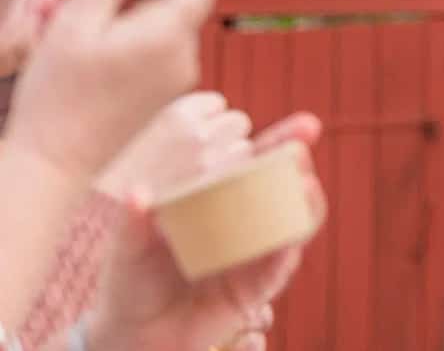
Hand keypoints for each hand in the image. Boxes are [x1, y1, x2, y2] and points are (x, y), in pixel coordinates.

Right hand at [7, 0, 215, 187]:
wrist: (51, 166)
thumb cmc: (58, 96)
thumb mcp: (73, 22)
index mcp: (170, 36)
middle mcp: (183, 57)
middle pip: (166, 1)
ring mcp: (173, 80)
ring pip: (150, 26)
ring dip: (109, 12)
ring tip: (57, 16)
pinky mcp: (158, 96)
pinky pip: (145, 51)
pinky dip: (114, 39)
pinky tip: (72, 44)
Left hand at [85, 112, 324, 350]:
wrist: (136, 333)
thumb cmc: (131, 281)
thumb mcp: (126, 249)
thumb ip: (131, 224)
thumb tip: (136, 193)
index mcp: (218, 199)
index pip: (254, 161)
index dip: (281, 140)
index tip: (305, 126)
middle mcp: (243, 221)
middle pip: (281, 184)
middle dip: (297, 163)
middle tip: (299, 150)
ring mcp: (254, 252)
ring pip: (294, 221)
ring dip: (306, 203)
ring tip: (305, 187)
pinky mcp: (258, 287)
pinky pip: (280, 266)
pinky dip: (287, 249)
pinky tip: (291, 236)